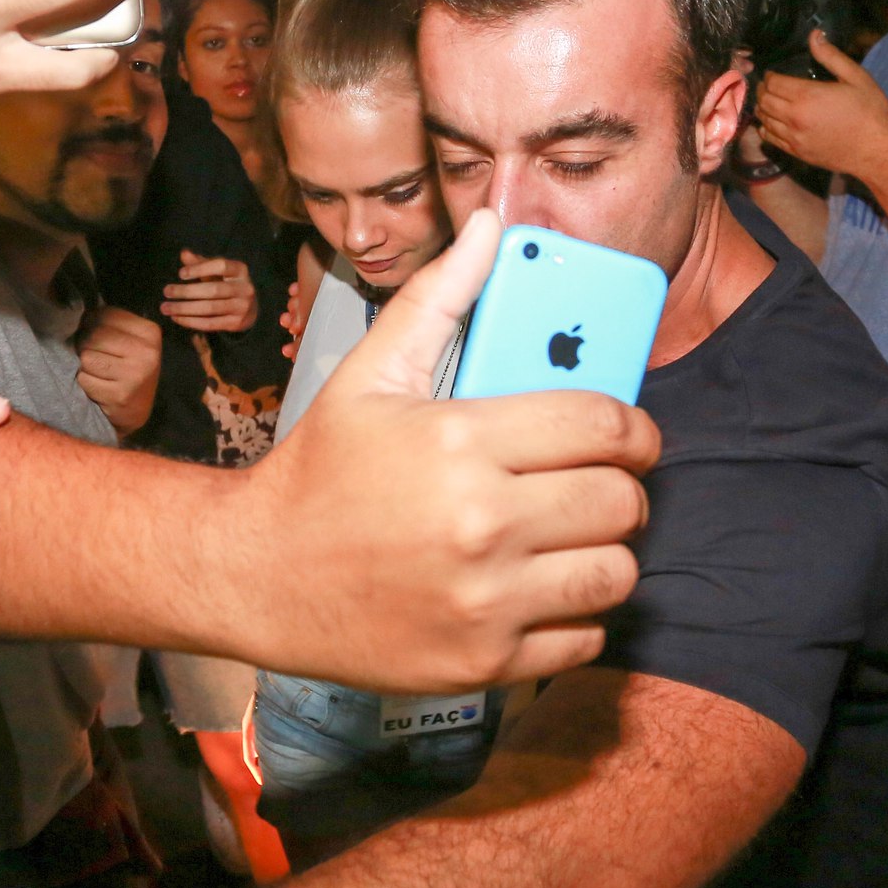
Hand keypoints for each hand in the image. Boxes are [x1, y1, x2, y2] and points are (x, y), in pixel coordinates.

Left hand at [76, 306, 163, 436]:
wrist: (136, 410)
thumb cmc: (127, 368)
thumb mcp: (129, 340)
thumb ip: (109, 323)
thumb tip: (75, 311)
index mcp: (150, 332)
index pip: (103, 315)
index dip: (90, 324)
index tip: (97, 339)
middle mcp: (147, 352)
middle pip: (93, 335)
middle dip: (86, 346)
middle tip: (96, 358)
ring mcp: (135, 375)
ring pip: (86, 357)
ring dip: (85, 366)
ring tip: (98, 373)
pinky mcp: (120, 395)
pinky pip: (84, 379)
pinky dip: (85, 383)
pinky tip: (98, 387)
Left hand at [162, 251, 258, 333]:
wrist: (250, 309)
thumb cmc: (227, 284)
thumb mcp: (217, 271)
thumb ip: (201, 262)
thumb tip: (184, 253)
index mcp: (240, 270)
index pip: (221, 266)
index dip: (200, 269)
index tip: (180, 274)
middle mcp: (244, 288)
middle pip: (213, 290)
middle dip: (187, 291)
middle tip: (166, 291)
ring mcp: (242, 307)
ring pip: (210, 308)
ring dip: (184, 309)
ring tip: (166, 308)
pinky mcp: (236, 323)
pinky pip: (210, 323)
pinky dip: (190, 321)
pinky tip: (176, 318)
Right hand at [229, 211, 659, 690]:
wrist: (254, 576)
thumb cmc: (318, 471)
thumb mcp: (371, 374)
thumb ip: (442, 297)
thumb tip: (493, 227)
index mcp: (461, 441)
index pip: (603, 425)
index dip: (633, 426)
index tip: (626, 434)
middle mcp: (481, 524)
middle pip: (621, 501)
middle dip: (621, 487)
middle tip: (595, 483)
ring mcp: (485, 600)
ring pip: (616, 573)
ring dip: (607, 551)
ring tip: (575, 536)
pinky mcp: (484, 660)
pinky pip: (585, 636)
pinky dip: (577, 615)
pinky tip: (542, 587)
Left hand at [754, 30, 887, 176]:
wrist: (877, 151)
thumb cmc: (870, 111)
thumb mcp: (856, 77)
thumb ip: (831, 56)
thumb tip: (814, 35)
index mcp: (807, 96)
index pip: (773, 83)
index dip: (770, 76)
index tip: (773, 73)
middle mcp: (794, 118)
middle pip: (764, 101)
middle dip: (763, 90)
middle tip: (768, 85)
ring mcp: (794, 138)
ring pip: (764, 120)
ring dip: (762, 108)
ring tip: (768, 101)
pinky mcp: (797, 153)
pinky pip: (771, 139)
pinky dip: (765, 128)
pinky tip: (770, 122)